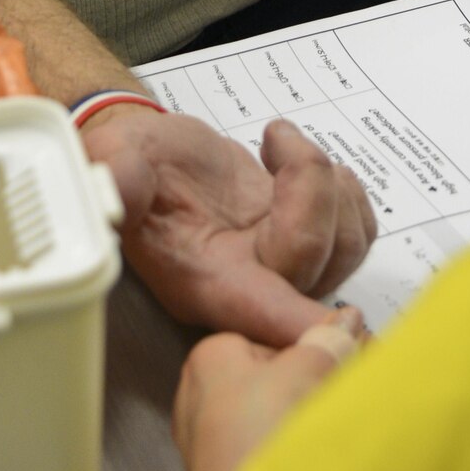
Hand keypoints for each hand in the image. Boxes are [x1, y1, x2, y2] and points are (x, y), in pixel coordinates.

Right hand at [81, 109, 375, 344]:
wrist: (151, 157)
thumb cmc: (131, 162)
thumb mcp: (114, 159)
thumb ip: (118, 177)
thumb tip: (116, 187)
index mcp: (203, 276)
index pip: (257, 309)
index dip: (298, 320)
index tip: (340, 328)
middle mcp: (248, 282)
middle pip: (313, 261)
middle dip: (311, 188)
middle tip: (276, 142)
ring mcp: (281, 266)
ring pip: (345, 251)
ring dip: (334, 188)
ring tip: (286, 148)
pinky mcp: (304, 243)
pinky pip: (356, 236)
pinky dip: (348, 193)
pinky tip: (303, 162)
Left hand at [174, 308, 364, 470]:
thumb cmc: (258, 435)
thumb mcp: (303, 373)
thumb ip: (327, 343)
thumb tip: (348, 319)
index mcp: (210, 357)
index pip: (272, 339)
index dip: (312, 351)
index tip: (344, 364)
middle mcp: (199, 396)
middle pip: (271, 378)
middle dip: (308, 387)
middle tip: (339, 397)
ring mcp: (210, 444)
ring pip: (270, 418)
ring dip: (301, 422)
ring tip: (325, 433)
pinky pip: (265, 453)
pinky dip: (288, 453)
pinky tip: (311, 463)